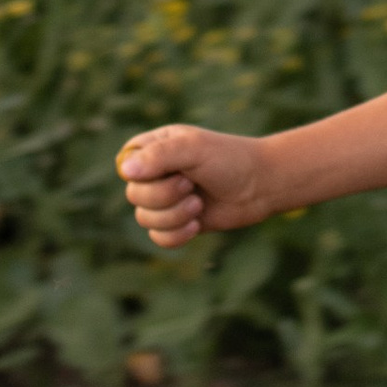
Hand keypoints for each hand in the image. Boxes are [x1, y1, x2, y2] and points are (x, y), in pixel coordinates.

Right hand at [120, 121, 277, 249]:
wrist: (261, 186)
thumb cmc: (230, 159)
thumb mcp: (194, 150)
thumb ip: (159, 156)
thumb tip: (125, 171)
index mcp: (154, 148)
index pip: (126, 164)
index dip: (143, 174)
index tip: (171, 169)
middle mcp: (156, 173)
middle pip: (134, 195)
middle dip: (164, 196)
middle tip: (191, 186)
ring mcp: (166, 199)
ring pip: (145, 219)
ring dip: (173, 216)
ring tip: (199, 205)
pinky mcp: (178, 222)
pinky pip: (159, 238)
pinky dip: (176, 235)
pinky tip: (197, 225)